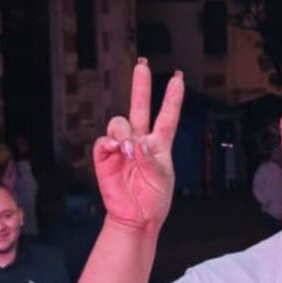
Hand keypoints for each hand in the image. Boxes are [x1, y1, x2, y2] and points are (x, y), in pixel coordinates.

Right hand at [94, 60, 183, 232]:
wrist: (135, 217)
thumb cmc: (154, 199)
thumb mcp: (161, 178)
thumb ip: (149, 158)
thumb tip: (134, 143)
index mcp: (160, 144)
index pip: (167, 116)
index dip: (173, 98)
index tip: (178, 79)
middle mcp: (140, 141)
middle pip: (139, 107)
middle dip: (140, 86)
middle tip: (142, 65)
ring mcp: (121, 147)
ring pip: (119, 123)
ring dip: (124, 131)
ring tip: (129, 148)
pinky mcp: (105, 157)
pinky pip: (104, 141)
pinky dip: (109, 143)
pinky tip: (116, 150)